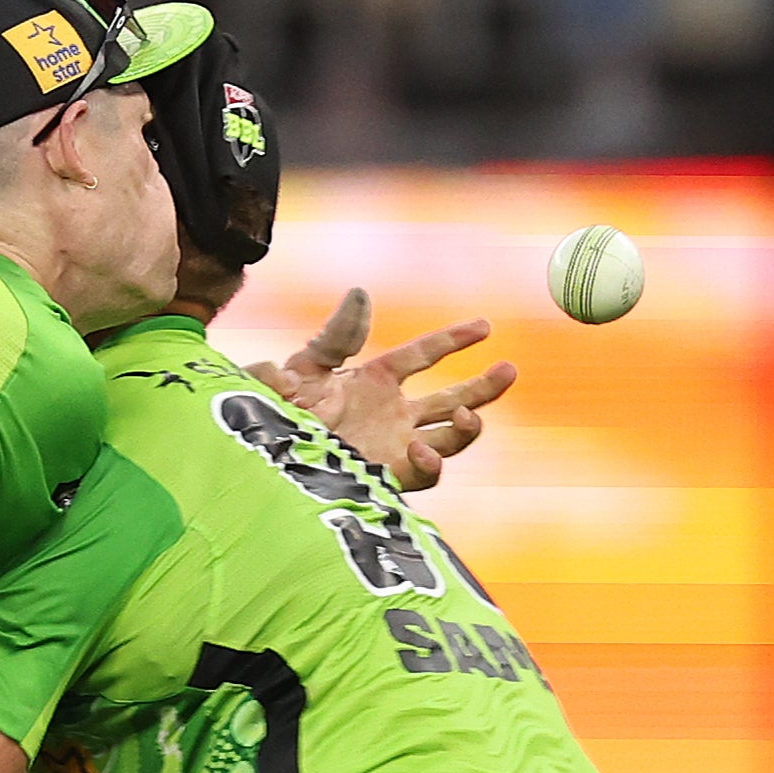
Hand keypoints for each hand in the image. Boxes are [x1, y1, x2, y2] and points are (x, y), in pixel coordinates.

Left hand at [249, 289, 515, 491]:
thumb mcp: (304, 367)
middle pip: (452, 399)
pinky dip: (432, 462)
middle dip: (484, 387)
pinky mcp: (387, 477)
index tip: (485, 326)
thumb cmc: (278, 411)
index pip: (424, 354)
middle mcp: (392, 414)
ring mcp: (393, 447)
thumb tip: (361, 294)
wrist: (263, 457)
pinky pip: (425, 474)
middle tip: (510, 370)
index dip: (454, 339)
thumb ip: (337, 336)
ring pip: (450, 438)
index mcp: (375, 380)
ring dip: (468, 427)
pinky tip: (422, 448)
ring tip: (469, 416)